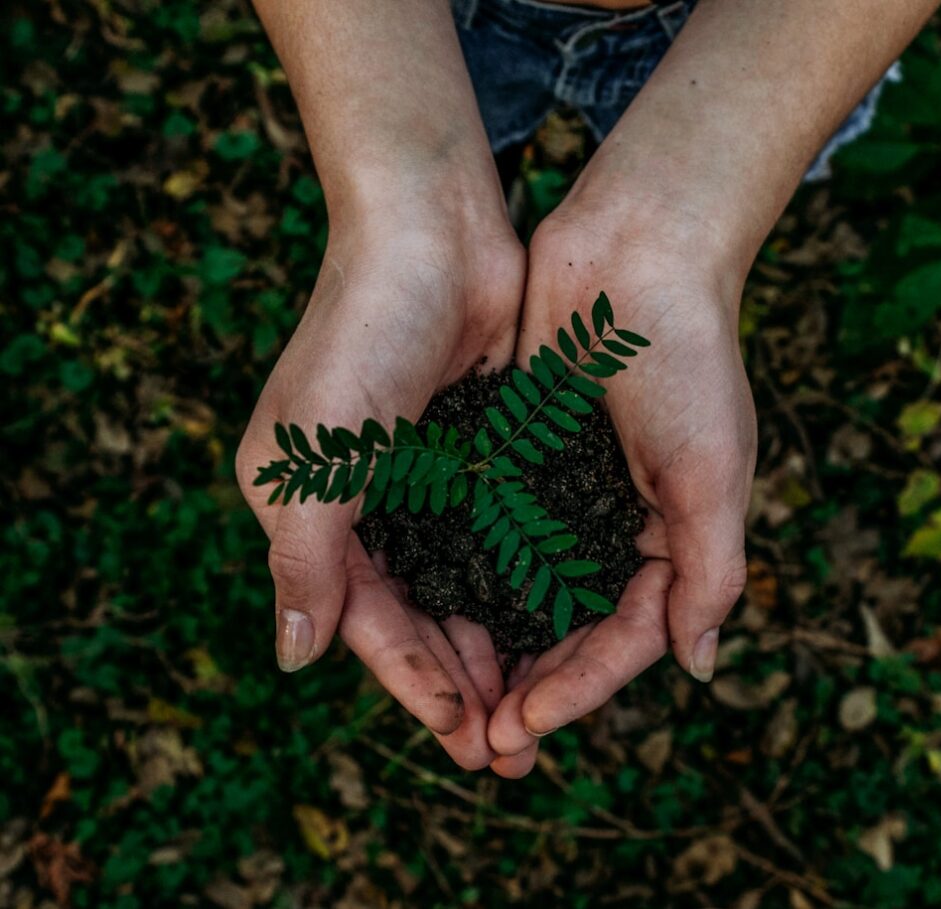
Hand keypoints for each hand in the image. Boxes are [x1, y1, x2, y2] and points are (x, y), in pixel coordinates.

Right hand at [236, 212, 524, 769]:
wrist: (431, 232)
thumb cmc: (362, 333)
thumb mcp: (315, 454)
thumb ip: (304, 559)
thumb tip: (294, 659)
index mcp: (312, 510)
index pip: (365, 619)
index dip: (412, 681)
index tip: (463, 736)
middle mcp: (365, 504)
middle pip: (416, 616)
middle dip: (460, 682)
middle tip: (509, 749)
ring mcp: (425, 480)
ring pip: (461, 587)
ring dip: (495, 645)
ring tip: (537, 707)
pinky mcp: (476, 454)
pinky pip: (498, 538)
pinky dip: (520, 584)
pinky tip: (554, 626)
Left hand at [487, 200, 756, 775]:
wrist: (635, 252)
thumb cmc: (688, 358)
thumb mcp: (714, 470)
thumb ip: (710, 570)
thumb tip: (698, 667)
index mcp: (668, 538)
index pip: (624, 638)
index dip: (579, 688)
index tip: (526, 725)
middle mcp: (611, 525)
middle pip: (566, 628)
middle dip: (528, 686)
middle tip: (481, 743)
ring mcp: (559, 492)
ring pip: (519, 590)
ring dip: (489, 646)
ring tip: (450, 700)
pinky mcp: (514, 456)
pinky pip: (486, 529)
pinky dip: (463, 573)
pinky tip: (428, 611)